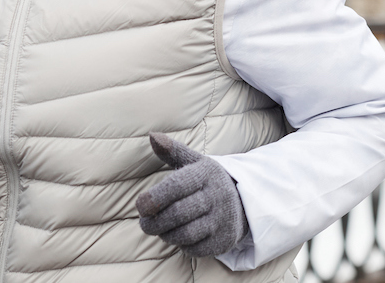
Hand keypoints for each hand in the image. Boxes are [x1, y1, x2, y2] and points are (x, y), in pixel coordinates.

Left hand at [136, 132, 248, 257]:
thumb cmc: (207, 181)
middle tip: (145, 223)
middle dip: (155, 222)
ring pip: (185, 234)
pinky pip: (195, 249)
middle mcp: (217, 196)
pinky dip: (182, 245)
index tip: (140, 206)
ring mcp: (222, 220)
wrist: (244, 202)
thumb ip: (173, 150)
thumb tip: (152, 136)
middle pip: (178, 213)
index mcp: (206, 174)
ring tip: (160, 229)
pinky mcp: (224, 240)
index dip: (156, 197)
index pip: (178, 186)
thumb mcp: (195, 162)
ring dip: (166, 234)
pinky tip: (179, 236)